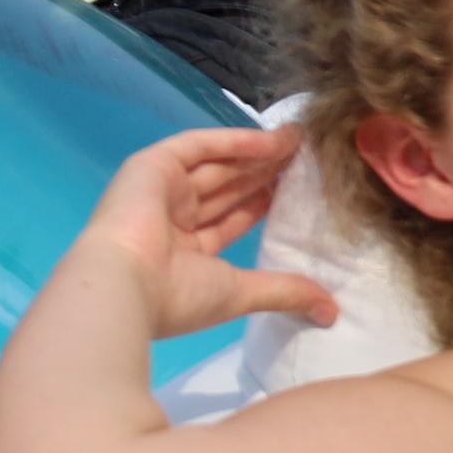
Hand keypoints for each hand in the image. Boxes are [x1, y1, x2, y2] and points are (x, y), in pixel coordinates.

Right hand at [84, 126, 331, 338]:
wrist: (121, 287)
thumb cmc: (178, 296)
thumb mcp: (240, 293)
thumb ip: (285, 292)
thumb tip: (331, 314)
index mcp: (181, 252)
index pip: (230, 219)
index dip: (262, 203)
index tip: (301, 190)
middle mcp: (168, 218)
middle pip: (226, 187)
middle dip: (264, 172)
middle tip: (307, 157)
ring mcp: (158, 191)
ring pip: (216, 165)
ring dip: (257, 153)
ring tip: (299, 140)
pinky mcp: (150, 166)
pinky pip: (199, 147)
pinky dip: (235, 141)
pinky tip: (273, 138)